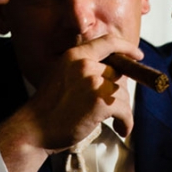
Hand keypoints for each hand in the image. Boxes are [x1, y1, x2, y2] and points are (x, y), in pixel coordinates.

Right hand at [0, 34, 141, 171]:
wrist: (33, 128)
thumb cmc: (48, 107)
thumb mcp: (62, 75)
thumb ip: (84, 69)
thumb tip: (115, 73)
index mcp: (75, 55)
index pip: (108, 42)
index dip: (127, 48)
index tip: (138, 55)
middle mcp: (85, 65)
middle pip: (119, 74)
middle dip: (119, 92)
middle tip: (114, 109)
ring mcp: (92, 82)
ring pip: (123, 94)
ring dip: (122, 111)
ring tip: (116, 122)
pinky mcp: (99, 102)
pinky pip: (125, 111)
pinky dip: (126, 122)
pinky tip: (121, 129)